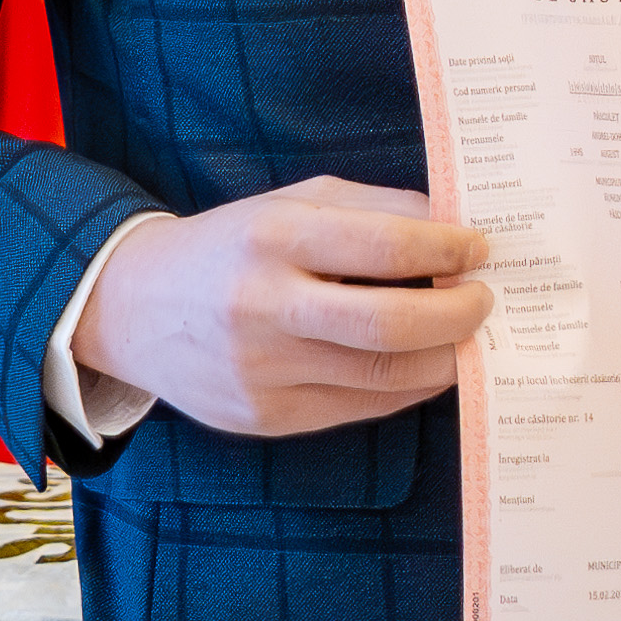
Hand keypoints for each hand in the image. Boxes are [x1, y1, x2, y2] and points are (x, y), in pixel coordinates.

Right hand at [70, 176, 491, 438]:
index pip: (385, 248)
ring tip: (465, 335)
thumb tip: (458, 228)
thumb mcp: (294, 202)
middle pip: (389, 326)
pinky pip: (358, 407)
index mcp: (273, 238)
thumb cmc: (233, 245)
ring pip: (382, 377)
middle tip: (486, 300)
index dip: (448, 251)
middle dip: (458, 315)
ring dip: (443, 358)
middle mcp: (264, 308)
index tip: (481, 250)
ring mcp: (262, 373)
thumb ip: (376, 210)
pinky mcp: (264, 418)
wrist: (135, 307)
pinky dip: (404, 386)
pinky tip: (423, 364)